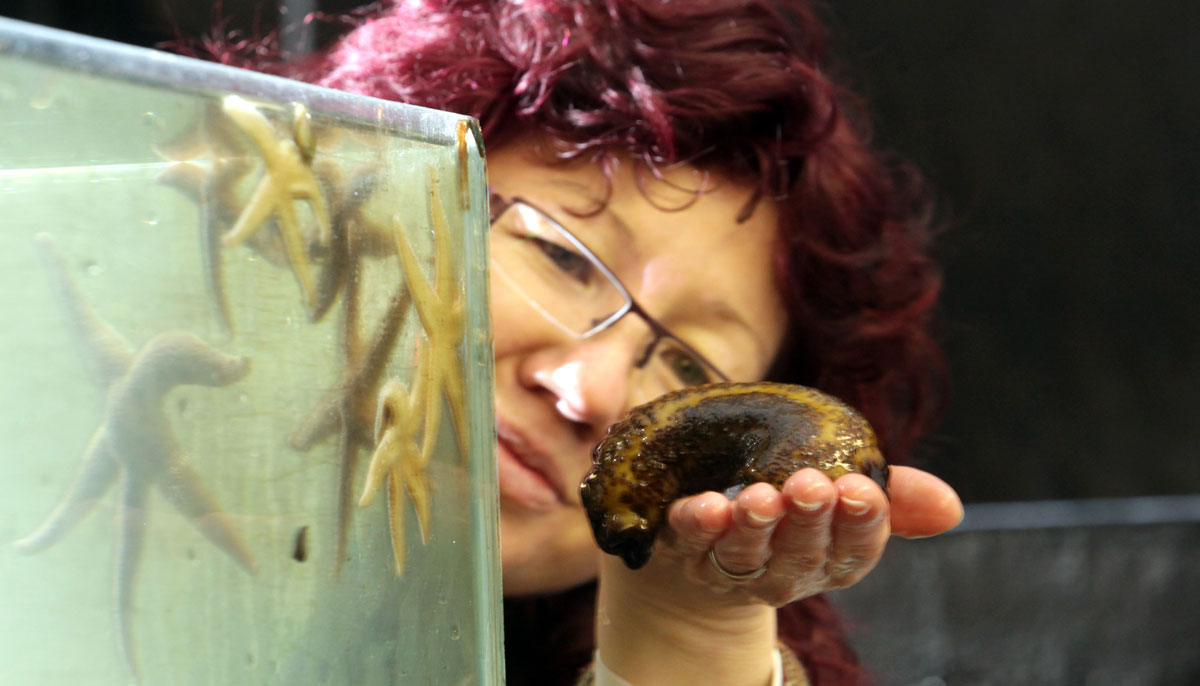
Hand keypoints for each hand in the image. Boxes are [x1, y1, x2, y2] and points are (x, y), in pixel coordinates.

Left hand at [625, 465, 962, 609]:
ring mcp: (732, 566)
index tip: (861, 489)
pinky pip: (689, 541)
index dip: (861, 523)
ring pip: (746, 554)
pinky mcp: (686, 550)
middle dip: (808, 520)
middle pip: (801, 553)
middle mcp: (785, 570)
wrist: (712, 538)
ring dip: (754, 526)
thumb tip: (950, 506)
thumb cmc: (793, 510)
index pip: (855, 549)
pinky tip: (705, 506)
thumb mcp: (844, 497)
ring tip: (760, 496)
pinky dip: (697, 525)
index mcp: (831, 556)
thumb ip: (894, 496)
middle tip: (811, 485)